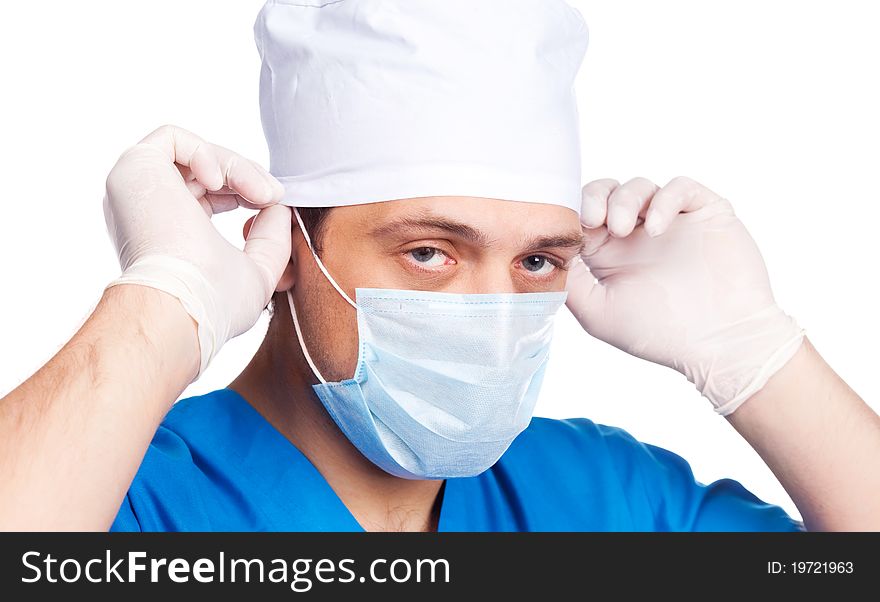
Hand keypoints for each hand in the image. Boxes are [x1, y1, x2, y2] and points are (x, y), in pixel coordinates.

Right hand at [103, 125, 291, 378]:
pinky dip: (206, 153)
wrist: (182, 304)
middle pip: (202, 173)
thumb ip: (271, 238)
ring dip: (236, 168)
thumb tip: (278, 206)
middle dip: (246, 177)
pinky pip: (172, 138)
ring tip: (261, 194)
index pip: (207, 196)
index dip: (245, 191)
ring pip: (193, 155)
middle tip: (274, 195)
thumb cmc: (215, 302)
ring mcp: (135, 189)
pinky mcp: (132, 168)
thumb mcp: (257, 271)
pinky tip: (219, 181)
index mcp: (167, 235)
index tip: (273, 203)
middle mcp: (145, 211)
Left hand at [565, 176, 804, 414]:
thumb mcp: (598, 311)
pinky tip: (658, 228)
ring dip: (625, 200)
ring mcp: (672, 221)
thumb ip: (570, 280)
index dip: (572, 212)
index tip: (569, 227)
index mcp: (609, 253)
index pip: (583, 215)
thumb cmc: (659, 334)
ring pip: (640, 186)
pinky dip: (665, 200)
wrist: (722, 345)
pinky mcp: (705, 213)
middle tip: (592, 219)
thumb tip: (546, 253)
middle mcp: (638, 233)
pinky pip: (681, 188)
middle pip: (607, 192)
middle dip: (594, 196)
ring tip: (624, 229)